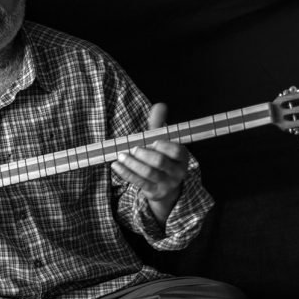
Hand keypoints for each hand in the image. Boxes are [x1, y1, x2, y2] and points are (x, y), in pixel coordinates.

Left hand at [111, 102, 188, 223]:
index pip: (177, 151)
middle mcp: (178, 172)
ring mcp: (167, 184)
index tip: (153, 141)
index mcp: (183, 157)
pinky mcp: (155, 192)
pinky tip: (116, 165)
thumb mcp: (163, 142)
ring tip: (121, 155)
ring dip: (132, 163)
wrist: (165, 187)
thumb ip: (159, 125)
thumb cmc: (162, 158)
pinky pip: (139, 182)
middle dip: (144, 154)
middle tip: (133, 148)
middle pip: (160, 162)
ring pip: (148, 173)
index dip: (164, 146)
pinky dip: (126, 173)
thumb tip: (160, 105)